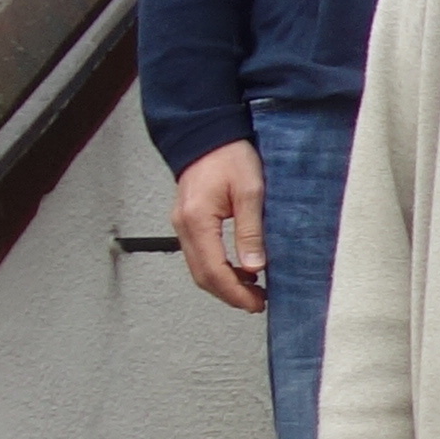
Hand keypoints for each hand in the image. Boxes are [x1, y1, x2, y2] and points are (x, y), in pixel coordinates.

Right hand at [173, 138, 271, 312]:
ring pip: (199, 268)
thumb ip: (250, 231)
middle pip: (202, 276)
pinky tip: (240, 269)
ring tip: (253, 290)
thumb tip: (254, 267)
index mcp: (197, 220)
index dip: (235, 293)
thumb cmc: (229, 156)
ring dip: (224, 284)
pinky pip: (199, 255)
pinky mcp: (188, 222)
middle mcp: (183, 227)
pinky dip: (218, 269)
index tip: (256, 304)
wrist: (208, 134)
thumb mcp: (250, 191)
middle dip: (229, 294)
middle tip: (257, 303)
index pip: (213, 271)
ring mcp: (182, 225)